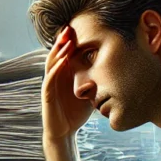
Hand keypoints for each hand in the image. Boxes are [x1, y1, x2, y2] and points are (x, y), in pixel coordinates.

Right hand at [41, 27, 92, 142]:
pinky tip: (63, 61)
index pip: (65, 54)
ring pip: (51, 64)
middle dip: (62, 41)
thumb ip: (96, 81)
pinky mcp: (47, 96)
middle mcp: (55, 77)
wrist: (64, 132)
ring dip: (58, 52)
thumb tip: (113, 70)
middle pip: (57, 54)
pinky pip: (49, 80)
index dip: (69, 41)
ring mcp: (50, 86)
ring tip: (66, 40)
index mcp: (64, 75)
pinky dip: (55, 70)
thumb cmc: (76, 113)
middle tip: (69, 27)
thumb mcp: (89, 93)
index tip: (77, 27)